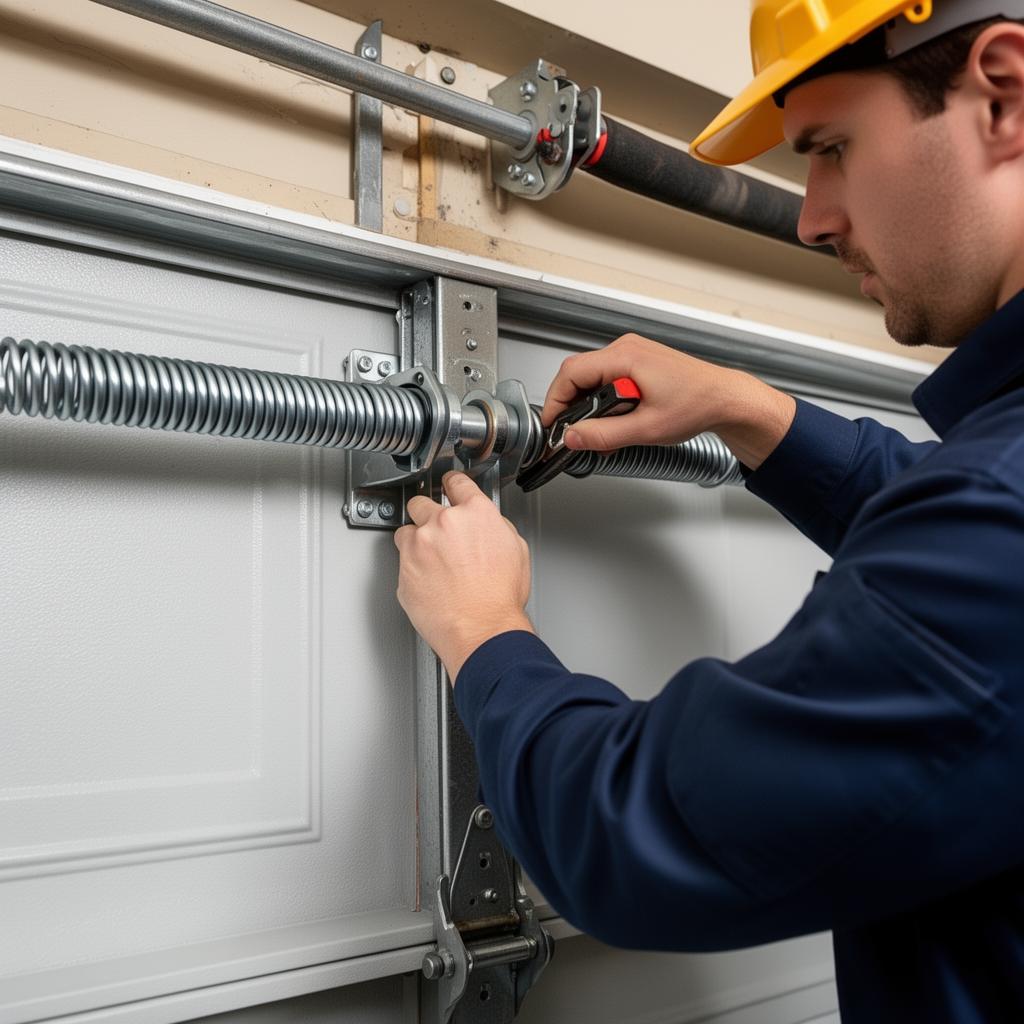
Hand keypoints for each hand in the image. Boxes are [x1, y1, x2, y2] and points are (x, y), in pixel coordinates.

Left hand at [394, 472, 534, 680]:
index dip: (452, 484)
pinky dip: (412, 569)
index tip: (448, 485)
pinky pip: (402, 562)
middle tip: (437, 530)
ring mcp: (419, 546)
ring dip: (416, 541)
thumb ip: (496, 527)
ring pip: (406, 531)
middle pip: (422, 502)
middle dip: (428, 513)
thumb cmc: (500, 598)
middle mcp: (443, 523)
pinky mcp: (403, 570)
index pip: (457, 483)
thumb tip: (487, 525)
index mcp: (475, 513)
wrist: (482, 630)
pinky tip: (430, 581)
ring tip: (432, 561)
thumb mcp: (516, 550)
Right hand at [541, 334, 795, 468]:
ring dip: (590, 407)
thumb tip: (572, 437)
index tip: (552, 425)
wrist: (725, 399)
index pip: (570, 373)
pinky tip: (616, 422)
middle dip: (572, 407)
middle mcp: (626, 349)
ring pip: (591, 378)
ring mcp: (632, 353)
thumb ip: (603, 435)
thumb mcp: (645, 429)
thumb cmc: (697, 405)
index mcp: (625, 357)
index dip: (555, 402)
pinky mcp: (638, 362)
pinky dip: (604, 402)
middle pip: (577, 374)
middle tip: (575, 434)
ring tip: (602, 433)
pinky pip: (607, 379)